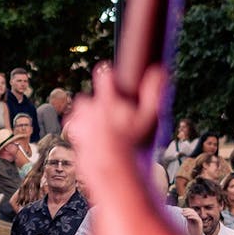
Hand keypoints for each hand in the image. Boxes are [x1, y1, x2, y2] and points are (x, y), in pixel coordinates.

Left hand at [68, 64, 166, 199]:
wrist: (109, 164)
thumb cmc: (131, 140)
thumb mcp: (147, 116)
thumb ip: (153, 94)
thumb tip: (160, 70)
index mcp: (106, 98)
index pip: (104, 75)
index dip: (108, 76)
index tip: (112, 80)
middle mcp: (88, 107)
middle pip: (87, 98)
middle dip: (94, 104)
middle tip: (107, 114)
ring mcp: (78, 121)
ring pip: (78, 114)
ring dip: (85, 118)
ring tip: (99, 129)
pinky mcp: (73, 136)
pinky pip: (74, 130)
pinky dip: (81, 134)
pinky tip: (93, 140)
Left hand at [178, 207, 203, 234]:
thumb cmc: (192, 230)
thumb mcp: (188, 222)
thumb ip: (186, 217)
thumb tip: (182, 212)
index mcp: (194, 217)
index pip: (191, 210)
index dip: (187, 209)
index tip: (181, 210)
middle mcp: (197, 217)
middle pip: (193, 211)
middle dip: (187, 211)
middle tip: (182, 212)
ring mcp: (199, 220)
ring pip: (194, 214)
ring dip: (188, 213)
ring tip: (183, 214)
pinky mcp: (200, 223)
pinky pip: (197, 218)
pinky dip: (192, 217)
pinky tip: (188, 218)